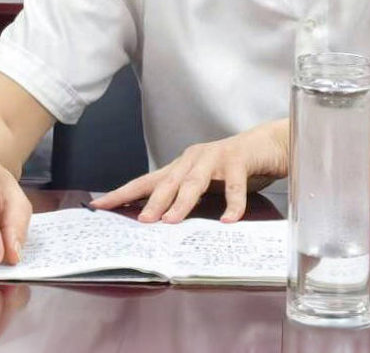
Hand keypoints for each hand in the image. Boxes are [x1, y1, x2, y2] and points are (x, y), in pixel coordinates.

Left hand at [92, 119, 288, 222]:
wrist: (270, 144)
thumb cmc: (235, 168)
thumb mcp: (207, 185)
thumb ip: (188, 199)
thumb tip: (162, 226)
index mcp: (182, 166)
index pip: (147, 181)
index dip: (123, 193)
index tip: (98, 206)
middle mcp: (194, 159)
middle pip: (168, 181)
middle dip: (152, 202)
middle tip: (141, 221)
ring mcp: (216, 157)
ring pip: (195, 182)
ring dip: (182, 202)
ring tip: (171, 221)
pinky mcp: (239, 159)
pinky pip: (235, 185)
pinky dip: (232, 204)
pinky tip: (229, 220)